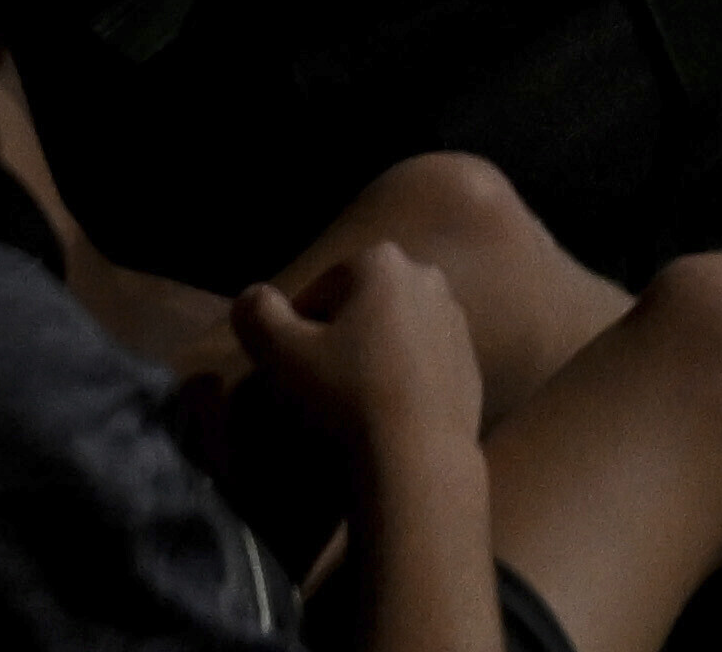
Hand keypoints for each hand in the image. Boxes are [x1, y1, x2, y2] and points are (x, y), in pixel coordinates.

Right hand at [199, 250, 477, 549]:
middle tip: (316, 391)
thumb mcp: (279, 354)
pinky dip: (399, 384)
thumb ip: (256, 314)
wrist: (418, 459)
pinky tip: (384, 419)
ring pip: (390, 337)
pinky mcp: (470, 364)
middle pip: (357, 311)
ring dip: (368, 362)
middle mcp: (426, 278)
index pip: (316, 294)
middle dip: (335, 342)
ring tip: (349, 409)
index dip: (292, 336)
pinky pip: (419, 367)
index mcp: (380, 262)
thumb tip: (252, 297)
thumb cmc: (344, 396)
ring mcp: (455, 322)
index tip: (290, 374)